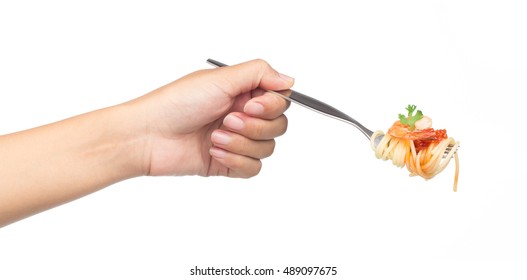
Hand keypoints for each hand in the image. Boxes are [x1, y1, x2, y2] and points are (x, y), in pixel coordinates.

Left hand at [132, 59, 293, 177]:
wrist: (148, 136)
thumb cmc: (176, 103)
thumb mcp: (220, 79)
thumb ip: (259, 73)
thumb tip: (289, 79)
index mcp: (242, 92)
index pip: (280, 99)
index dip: (272, 105)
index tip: (251, 105)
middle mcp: (242, 115)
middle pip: (278, 125)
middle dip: (255, 126)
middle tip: (228, 120)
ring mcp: (237, 140)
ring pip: (267, 148)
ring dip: (241, 143)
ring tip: (215, 137)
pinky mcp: (229, 162)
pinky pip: (253, 168)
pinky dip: (236, 160)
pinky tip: (213, 152)